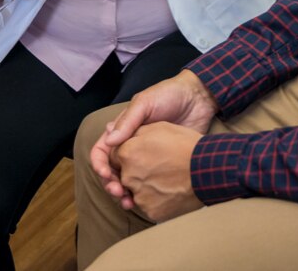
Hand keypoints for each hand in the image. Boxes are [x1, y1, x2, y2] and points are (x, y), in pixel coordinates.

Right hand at [90, 70, 217, 205]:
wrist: (198, 99)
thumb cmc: (169, 95)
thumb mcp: (145, 103)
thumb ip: (128, 121)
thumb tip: (109, 141)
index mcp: (123, 129)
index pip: (102, 151)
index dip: (99, 164)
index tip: (106, 174)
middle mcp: (131, 145)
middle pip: (112, 170)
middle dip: (110, 183)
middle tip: (119, 192)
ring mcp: (146, 156)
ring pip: (128, 179)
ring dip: (124, 192)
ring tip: (129, 202)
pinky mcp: (161, 163)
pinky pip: (147, 182)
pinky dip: (142, 194)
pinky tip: (144, 201)